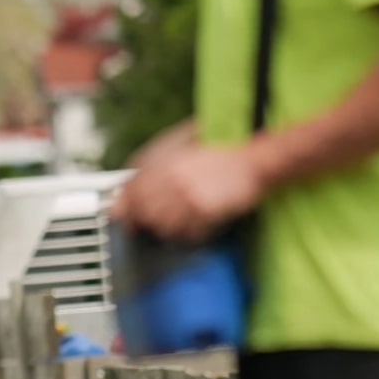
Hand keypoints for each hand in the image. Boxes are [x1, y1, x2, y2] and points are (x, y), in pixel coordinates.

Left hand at [110, 140, 263, 243]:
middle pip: (143, 212)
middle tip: (154, 225)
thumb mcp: (180, 144)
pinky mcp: (204, 210)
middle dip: (146, 221)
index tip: (125, 218)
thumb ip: (153, 162)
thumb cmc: (218, 150)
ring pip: (163, 226)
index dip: (124, 208)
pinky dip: (192, 233)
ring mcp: (186, 194)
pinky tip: (201, 224)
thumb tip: (128, 187)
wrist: (253, 159)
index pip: (129, 190)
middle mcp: (170, 177)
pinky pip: (188, 233)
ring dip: (170, 229)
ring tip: (182, 221)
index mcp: (161, 160)